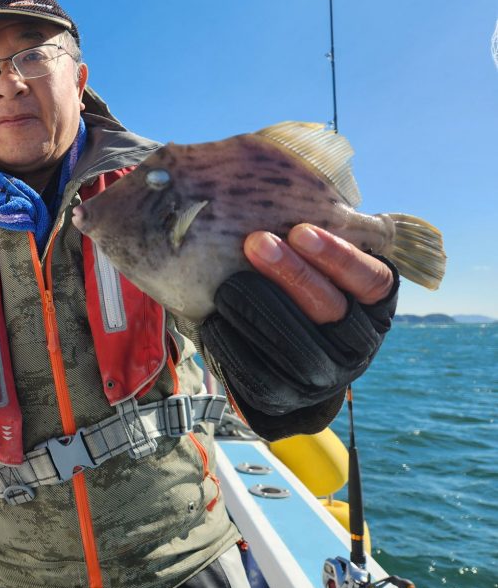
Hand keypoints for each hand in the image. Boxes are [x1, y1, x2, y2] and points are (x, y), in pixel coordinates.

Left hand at [199, 223, 398, 438]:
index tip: (301, 230)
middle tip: (255, 241)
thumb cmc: (296, 295)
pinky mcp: (287, 398)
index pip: (371, 281)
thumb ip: (310, 241)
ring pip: (296, 347)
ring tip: (226, 281)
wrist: (282, 366)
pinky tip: (213, 319)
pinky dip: (233, 344)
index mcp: (374, 306)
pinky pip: (258, 374)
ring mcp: (325, 377)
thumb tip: (278, 189)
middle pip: (328, 309)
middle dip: (291, 274)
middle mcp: (358, 344)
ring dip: (258, 308)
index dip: (339, 257)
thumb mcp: (316, 267)